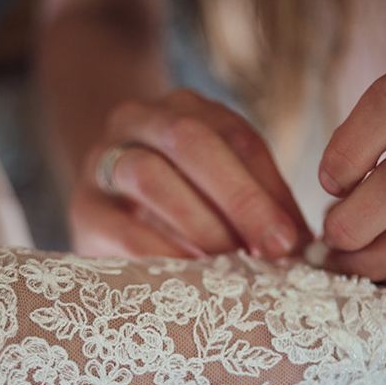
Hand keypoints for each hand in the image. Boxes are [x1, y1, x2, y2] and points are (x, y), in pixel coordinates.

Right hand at [70, 89, 311, 257]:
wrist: (102, 201)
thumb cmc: (175, 196)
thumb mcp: (215, 184)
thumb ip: (256, 202)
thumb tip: (303, 246)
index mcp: (182, 109)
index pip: (233, 135)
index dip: (266, 186)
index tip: (293, 239)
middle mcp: (136, 121)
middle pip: (190, 142)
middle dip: (239, 199)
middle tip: (270, 251)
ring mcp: (101, 160)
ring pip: (150, 175)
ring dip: (199, 223)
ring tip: (230, 264)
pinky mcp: (83, 207)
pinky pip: (119, 227)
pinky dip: (159, 252)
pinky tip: (187, 276)